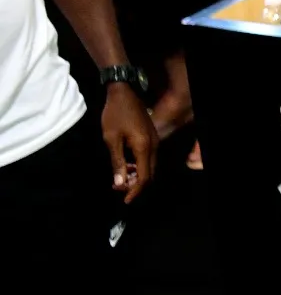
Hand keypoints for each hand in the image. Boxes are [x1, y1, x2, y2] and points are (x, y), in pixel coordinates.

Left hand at [101, 83, 156, 202]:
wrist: (123, 93)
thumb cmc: (115, 115)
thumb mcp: (111, 139)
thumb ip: (116, 162)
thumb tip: (119, 184)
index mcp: (144, 148)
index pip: (144, 177)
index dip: (135, 191)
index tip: (125, 201)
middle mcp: (153, 146)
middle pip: (150, 174)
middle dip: (135, 185)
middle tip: (118, 190)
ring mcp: (154, 141)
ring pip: (149, 166)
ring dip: (136, 175)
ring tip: (119, 179)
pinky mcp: (151, 138)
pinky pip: (148, 158)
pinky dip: (137, 166)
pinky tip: (124, 165)